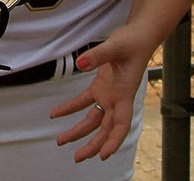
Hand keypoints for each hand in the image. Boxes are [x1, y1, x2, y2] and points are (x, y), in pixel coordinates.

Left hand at [49, 25, 150, 161]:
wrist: (137, 36)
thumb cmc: (132, 42)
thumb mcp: (115, 46)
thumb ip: (97, 55)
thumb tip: (80, 63)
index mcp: (125, 94)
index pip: (122, 124)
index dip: (114, 141)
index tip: (104, 155)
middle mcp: (117, 99)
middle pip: (105, 129)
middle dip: (93, 145)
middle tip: (77, 157)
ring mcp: (108, 94)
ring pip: (93, 120)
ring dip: (79, 131)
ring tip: (61, 140)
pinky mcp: (100, 86)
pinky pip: (83, 102)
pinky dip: (70, 108)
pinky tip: (55, 113)